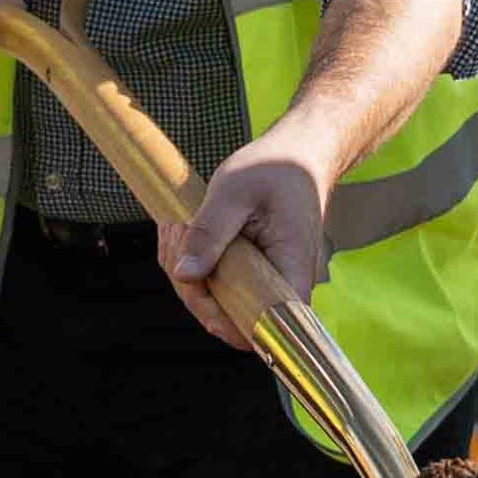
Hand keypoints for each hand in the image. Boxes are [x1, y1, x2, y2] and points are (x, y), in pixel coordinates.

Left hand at [169, 126, 331, 351]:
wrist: (298, 154)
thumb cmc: (277, 168)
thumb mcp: (235, 192)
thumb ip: (208, 233)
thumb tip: (184, 275)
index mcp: (291, 267)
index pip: (267, 323)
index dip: (229, 322)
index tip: (200, 293)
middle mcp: (283, 282)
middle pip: (232, 317)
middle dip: (194, 287)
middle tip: (180, 235)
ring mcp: (266, 280)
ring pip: (218, 302)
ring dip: (189, 271)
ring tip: (183, 226)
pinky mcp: (252, 273)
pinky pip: (217, 284)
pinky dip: (194, 262)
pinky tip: (189, 232)